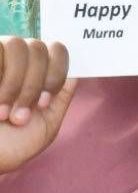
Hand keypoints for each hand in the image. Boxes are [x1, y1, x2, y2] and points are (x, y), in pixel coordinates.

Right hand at [0, 37, 77, 173]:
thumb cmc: (11, 147)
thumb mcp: (45, 124)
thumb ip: (61, 96)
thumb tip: (75, 71)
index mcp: (37, 73)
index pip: (58, 50)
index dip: (56, 73)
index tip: (44, 102)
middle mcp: (16, 60)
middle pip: (38, 48)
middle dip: (32, 85)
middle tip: (20, 117)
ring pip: (17, 45)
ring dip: (14, 84)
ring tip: (3, 114)